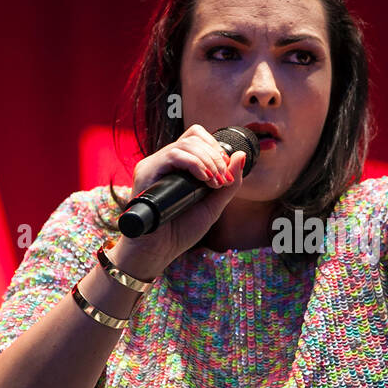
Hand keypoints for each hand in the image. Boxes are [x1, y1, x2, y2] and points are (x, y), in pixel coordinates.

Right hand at [112, 123, 246, 272]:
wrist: (159, 250)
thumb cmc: (181, 231)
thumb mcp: (213, 205)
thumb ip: (230, 182)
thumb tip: (241, 155)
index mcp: (179, 166)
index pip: (197, 137)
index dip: (216, 148)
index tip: (226, 172)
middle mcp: (166, 162)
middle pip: (194, 138)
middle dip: (216, 157)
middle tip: (222, 181)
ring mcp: (155, 165)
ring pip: (186, 145)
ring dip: (208, 161)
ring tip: (214, 183)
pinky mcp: (146, 172)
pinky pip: (173, 155)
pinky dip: (193, 163)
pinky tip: (203, 179)